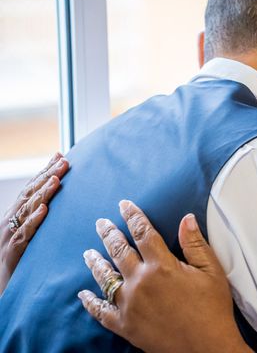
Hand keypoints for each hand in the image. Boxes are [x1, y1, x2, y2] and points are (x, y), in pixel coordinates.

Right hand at [0, 153, 68, 293]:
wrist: (1, 288)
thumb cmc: (20, 260)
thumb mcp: (31, 234)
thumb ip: (42, 218)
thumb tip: (62, 201)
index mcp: (17, 215)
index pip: (33, 187)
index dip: (46, 170)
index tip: (61, 155)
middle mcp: (11, 221)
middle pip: (30, 194)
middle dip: (48, 175)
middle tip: (65, 161)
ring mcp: (9, 235)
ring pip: (26, 210)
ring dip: (42, 193)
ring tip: (57, 179)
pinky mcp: (12, 252)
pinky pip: (23, 234)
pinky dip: (33, 221)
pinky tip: (44, 210)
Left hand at [78, 200, 250, 352]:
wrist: (206, 348)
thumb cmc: (212, 309)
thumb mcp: (211, 272)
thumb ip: (195, 243)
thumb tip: (186, 218)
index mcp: (162, 266)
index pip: (143, 232)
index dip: (132, 216)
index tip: (124, 205)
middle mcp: (141, 281)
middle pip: (119, 251)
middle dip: (109, 234)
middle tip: (101, 223)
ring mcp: (130, 304)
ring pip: (106, 278)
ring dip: (96, 262)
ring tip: (88, 253)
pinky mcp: (125, 325)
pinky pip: (101, 311)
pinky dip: (91, 302)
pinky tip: (84, 294)